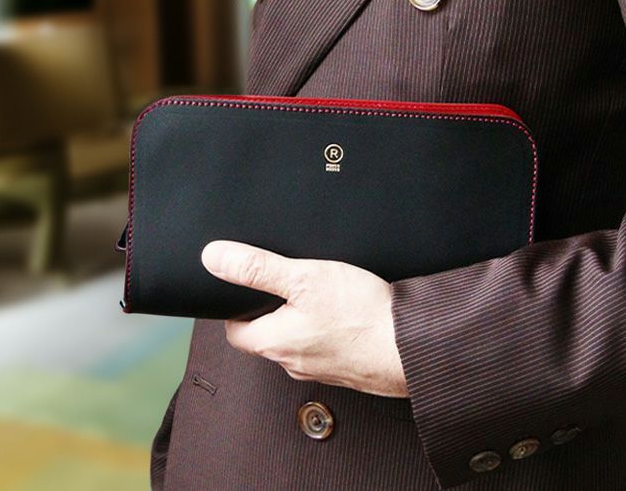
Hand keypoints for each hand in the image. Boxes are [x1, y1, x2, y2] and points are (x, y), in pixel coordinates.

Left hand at [201, 240, 408, 397]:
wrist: (411, 345)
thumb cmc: (361, 316)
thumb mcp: (303, 278)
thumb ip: (257, 268)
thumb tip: (215, 257)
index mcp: (274, 343)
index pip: (235, 330)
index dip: (237, 306)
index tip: (247, 288)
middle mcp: (293, 362)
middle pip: (266, 335)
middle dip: (271, 310)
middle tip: (285, 284)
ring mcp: (320, 368)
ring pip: (296, 341)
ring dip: (300, 320)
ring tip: (318, 295)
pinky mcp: (345, 368)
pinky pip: (324, 347)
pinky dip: (327, 330)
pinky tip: (344, 313)